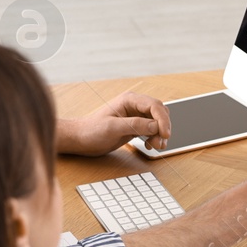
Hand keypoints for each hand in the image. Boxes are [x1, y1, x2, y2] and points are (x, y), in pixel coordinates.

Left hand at [56, 91, 171, 155]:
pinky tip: (149, 145)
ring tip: (155, 145)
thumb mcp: (113, 128)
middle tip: (161, 142)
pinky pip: (152, 130)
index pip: (154, 106)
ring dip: (160, 134)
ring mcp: (135, 116)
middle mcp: (134, 106)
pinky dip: (155, 137)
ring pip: (157, 122)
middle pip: (159, 112)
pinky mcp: (135, 126)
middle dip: (163, 127)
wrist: (82, 139)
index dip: (163, 120)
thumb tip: (155, 126)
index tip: (165, 134)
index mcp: (129, 100)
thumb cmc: (92, 130)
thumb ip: (135, 125)